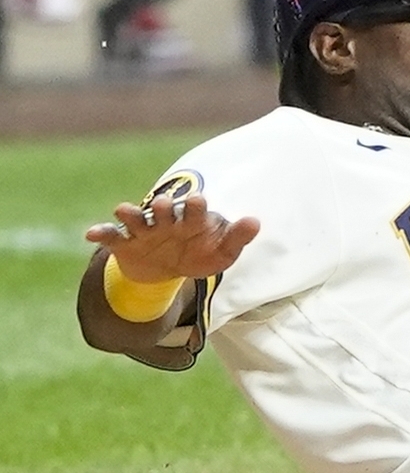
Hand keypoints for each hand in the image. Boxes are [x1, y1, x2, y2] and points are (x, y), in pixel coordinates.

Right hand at [85, 193, 258, 284]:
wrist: (170, 270)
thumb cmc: (201, 254)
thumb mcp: (222, 252)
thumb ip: (237, 238)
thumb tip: (255, 221)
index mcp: (192, 220)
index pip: (195, 210)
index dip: (196, 207)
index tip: (199, 202)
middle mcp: (167, 221)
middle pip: (164, 210)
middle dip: (164, 208)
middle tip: (165, 206)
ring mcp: (144, 231)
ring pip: (135, 218)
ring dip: (132, 214)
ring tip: (124, 210)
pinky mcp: (125, 244)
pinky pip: (111, 236)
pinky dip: (101, 232)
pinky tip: (91, 233)